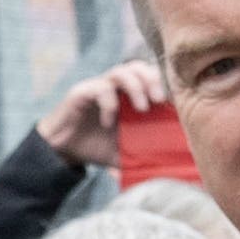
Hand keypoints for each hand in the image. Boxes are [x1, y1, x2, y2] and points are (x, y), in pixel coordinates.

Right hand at [35, 61, 169, 158]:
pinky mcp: (82, 92)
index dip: (164, 85)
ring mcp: (99, 87)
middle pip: (139, 67)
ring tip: (142, 109)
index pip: (151, 78)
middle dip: (153, 80)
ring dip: (136, 87)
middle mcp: (116, 88)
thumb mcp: (125, 155)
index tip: (175, 103)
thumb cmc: (96, 148)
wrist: (64, 151)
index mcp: (129, 97)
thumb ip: (143, 158)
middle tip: (161, 100)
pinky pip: (100, 88)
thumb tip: (166, 171)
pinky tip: (108, 123)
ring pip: (121, 71)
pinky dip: (109, 104)